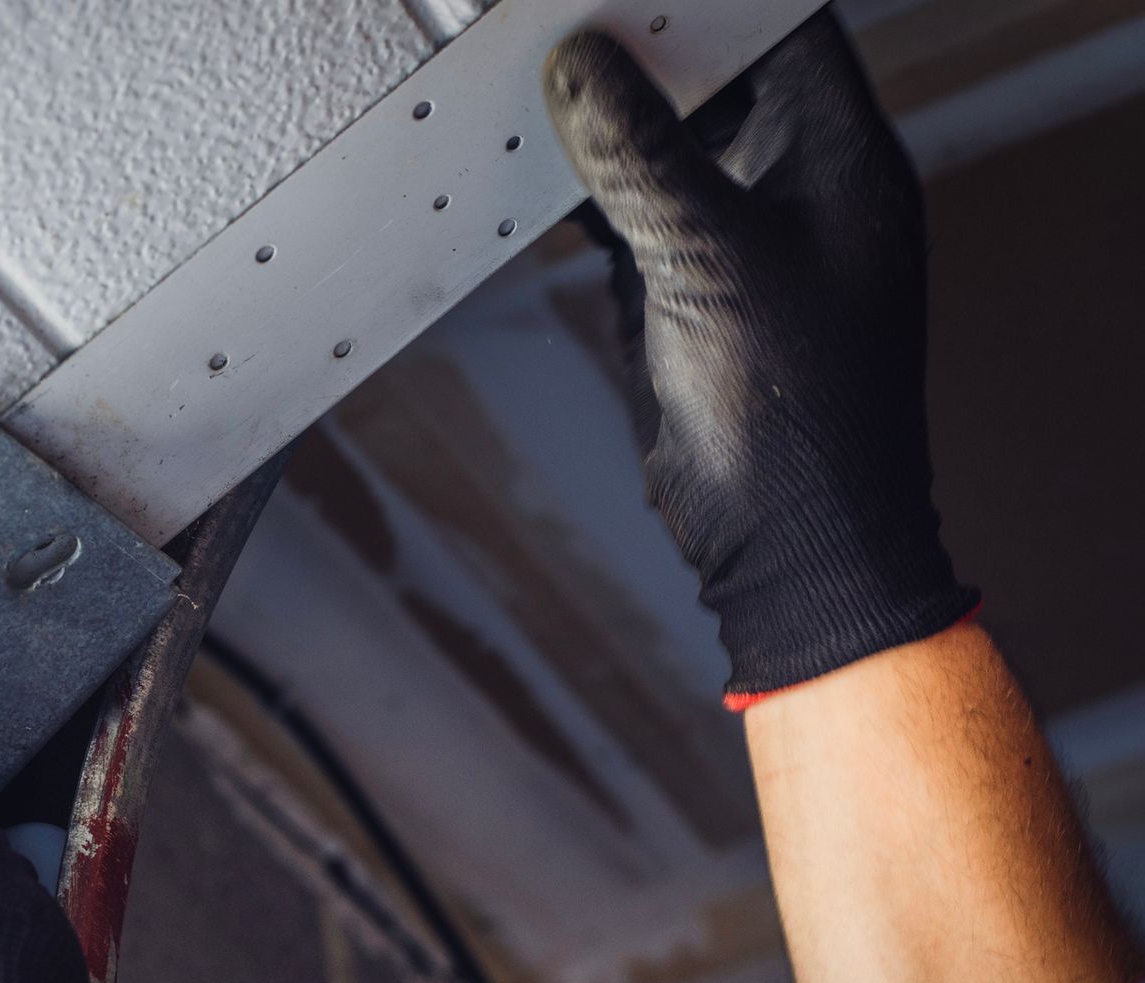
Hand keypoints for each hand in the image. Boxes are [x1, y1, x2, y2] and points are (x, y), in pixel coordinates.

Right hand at [544, 10, 974, 702]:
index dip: (696, 0)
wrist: (785, 540)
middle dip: (633, 53)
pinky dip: (579, 190)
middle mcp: (792, 186)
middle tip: (556, 31)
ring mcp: (734, 235)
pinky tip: (529, 170)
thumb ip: (641, 159)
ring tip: (528, 87)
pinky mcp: (683, 286)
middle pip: (709, 79)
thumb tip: (582, 71)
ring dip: (598, 123)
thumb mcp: (710, 260)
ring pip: (659, 144)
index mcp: (840, 157)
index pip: (775, 27)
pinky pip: (626, 210)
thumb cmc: (798, 417)